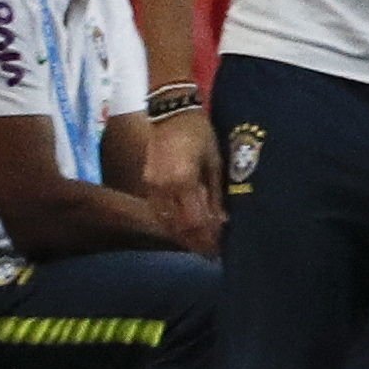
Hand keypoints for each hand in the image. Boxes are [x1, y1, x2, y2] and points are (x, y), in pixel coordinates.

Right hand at [146, 110, 222, 254]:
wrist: (171, 113)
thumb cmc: (200, 134)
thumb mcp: (215, 162)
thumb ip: (216, 194)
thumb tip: (222, 222)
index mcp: (183, 181)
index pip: (195, 220)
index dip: (207, 238)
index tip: (219, 251)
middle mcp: (163, 187)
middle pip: (179, 226)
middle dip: (195, 242)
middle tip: (211, 255)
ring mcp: (151, 186)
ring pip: (166, 222)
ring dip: (183, 236)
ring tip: (199, 246)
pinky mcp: (146, 183)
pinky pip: (158, 211)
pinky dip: (171, 224)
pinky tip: (183, 230)